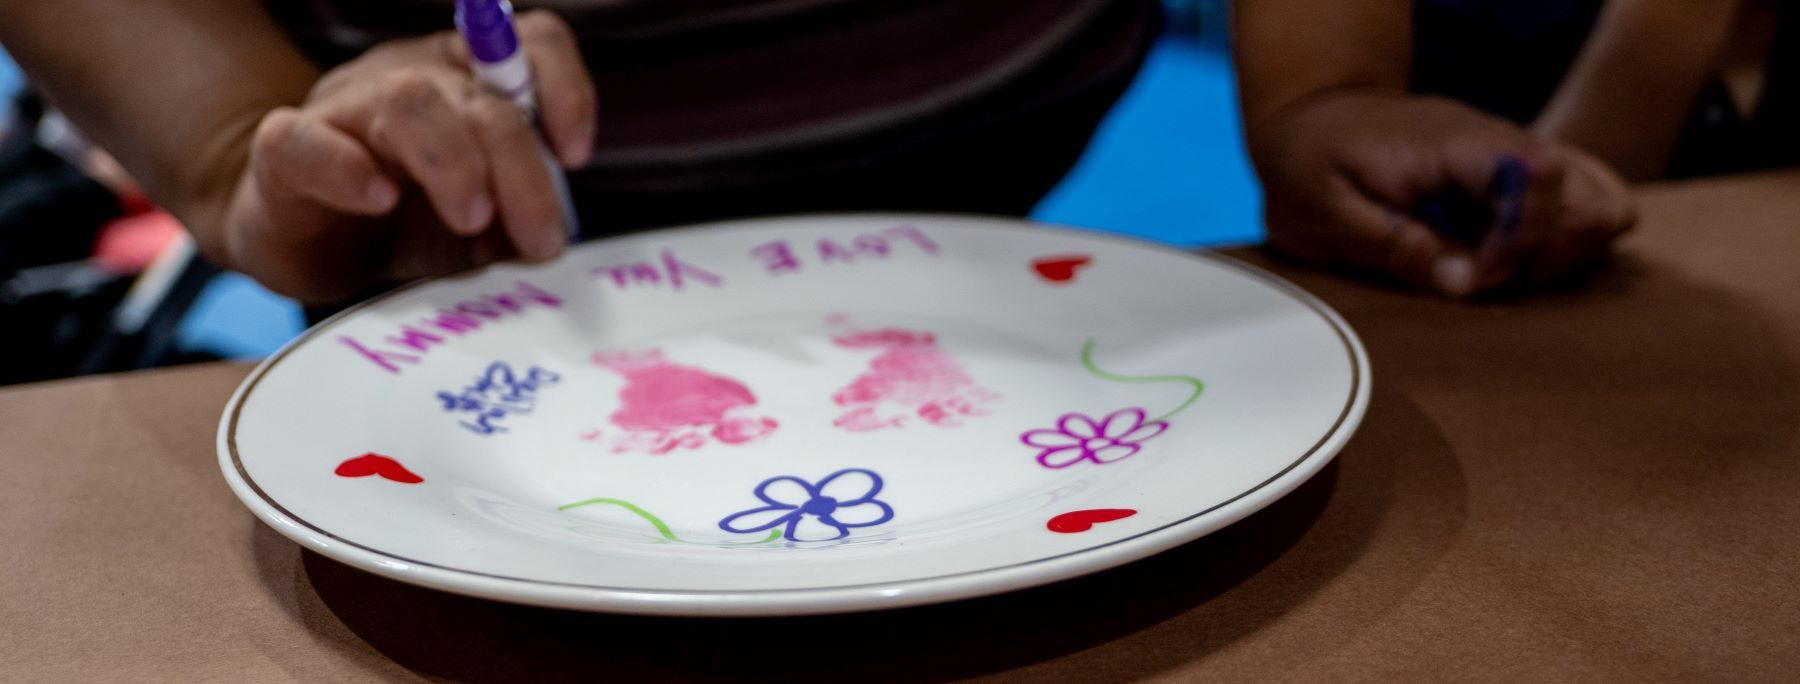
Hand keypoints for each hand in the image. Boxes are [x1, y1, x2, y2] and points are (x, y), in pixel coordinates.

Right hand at [216, 10, 595, 302]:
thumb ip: (518, 220)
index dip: (565, 89)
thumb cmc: (403, 223)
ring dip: (455, 164)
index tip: (575, 156)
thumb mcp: (480, 226)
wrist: (301, 239)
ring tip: (472, 220)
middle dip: (522, 171)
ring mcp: (344, 107)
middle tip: (541, 237)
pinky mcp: (284, 151)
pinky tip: (380, 200)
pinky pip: (307, 141)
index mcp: (467, 80)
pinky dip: (348, 169)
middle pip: (480, 96)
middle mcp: (409, 77)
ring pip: (409, 103)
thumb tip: (552, 240)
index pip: (530, 42)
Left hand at [1249, 90, 1635, 295]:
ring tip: (1499, 273)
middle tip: (1486, 279)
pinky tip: (1509, 260)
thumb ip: (1388, 245)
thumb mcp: (1320, 211)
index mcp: (1450, 145)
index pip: (1535, 175)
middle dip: (1550, 256)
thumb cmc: (1311, 163)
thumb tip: (1465, 283)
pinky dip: (1565, 241)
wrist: (1315, 114)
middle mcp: (1500, 142)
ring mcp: (1518, 155)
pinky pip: (1585, 200)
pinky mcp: (1521, 173)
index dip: (1522, 239)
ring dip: (1565, 253)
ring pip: (1604, 202)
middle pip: (1590, 197)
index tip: (1477, 278)